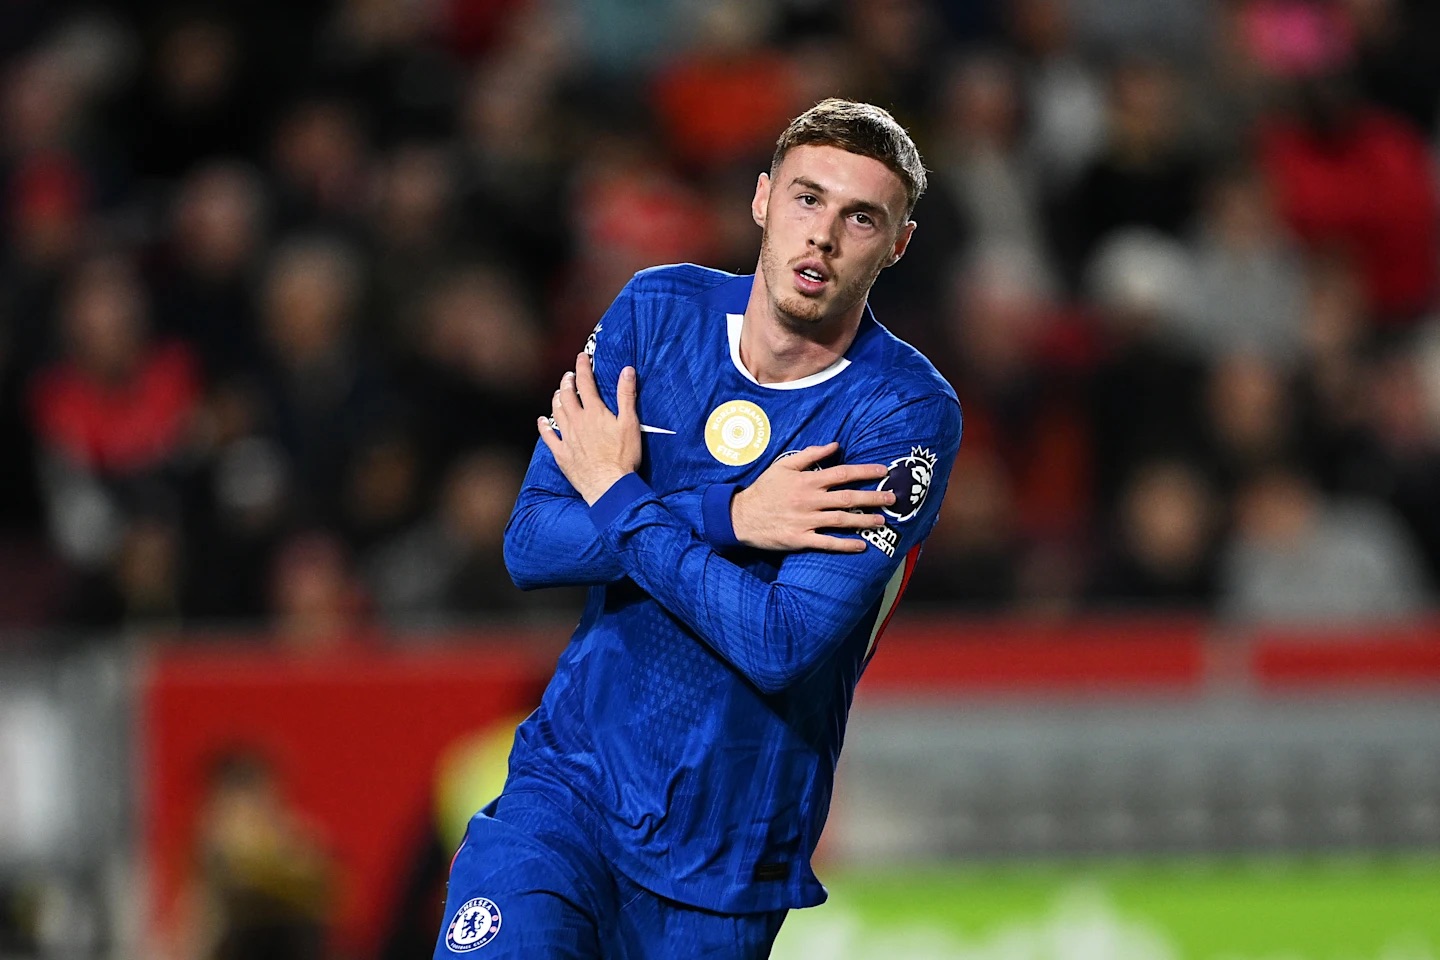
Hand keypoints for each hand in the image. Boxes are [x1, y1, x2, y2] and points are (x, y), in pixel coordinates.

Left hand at [539, 353, 641, 504]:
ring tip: (559, 392)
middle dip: (567, 381)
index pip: (585, 383)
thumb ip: (626, 396)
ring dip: (557, 399)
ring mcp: (567, 438)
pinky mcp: (561, 454)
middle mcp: (577, 421)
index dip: (583, 367)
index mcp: (594, 412)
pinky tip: (542, 420)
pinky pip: (548, 437)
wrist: (608, 485)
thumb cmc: (623, 457)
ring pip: (556, 412)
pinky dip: (544, 426)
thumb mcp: (630, 423)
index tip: (582, 357)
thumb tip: (627, 370)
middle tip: (569, 375)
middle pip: (567, 395)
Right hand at [731, 442, 895, 552]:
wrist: (741, 517)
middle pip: (847, 497)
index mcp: (807, 480)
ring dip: (864, 521)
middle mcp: (809, 500)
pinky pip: (826, 543)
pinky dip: (844, 545)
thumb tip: (834, 445)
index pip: (842, 473)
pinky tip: (861, 546)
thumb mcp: (783, 466)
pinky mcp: (800, 539)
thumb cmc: (764, 489)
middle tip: (892, 498)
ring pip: (841, 520)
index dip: (865, 472)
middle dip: (873, 497)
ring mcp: (805, 520)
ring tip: (882, 521)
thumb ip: (810, 455)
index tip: (883, 471)